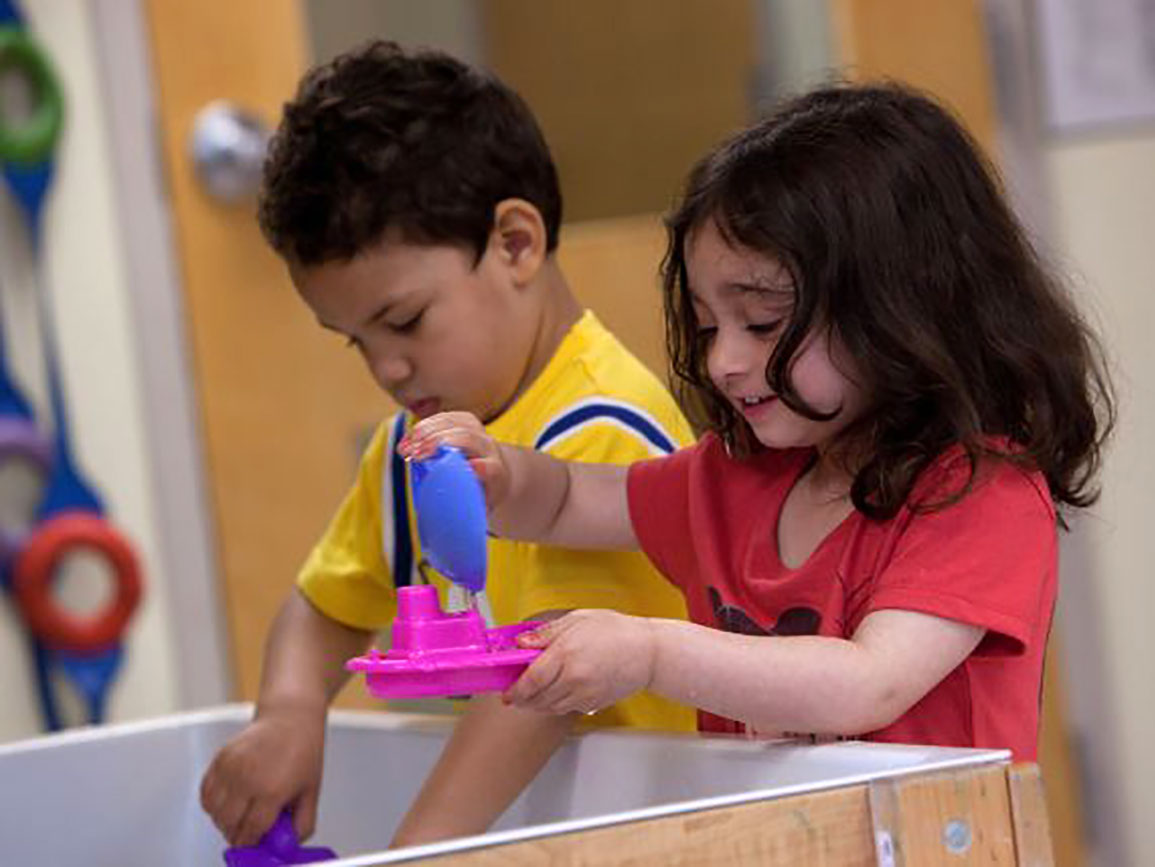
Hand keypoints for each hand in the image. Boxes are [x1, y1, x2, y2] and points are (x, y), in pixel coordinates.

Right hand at [199, 707, 324, 845]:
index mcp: (272, 790)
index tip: (255, 846)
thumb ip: (303, 823)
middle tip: (249, 830)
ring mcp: (230, 768)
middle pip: (229, 825)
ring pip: (214, 812)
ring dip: (224, 820)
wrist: (290, 717)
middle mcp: (247, 780)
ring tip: (241, 813)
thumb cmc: (303, 751)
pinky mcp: (220, 759)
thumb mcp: (311, 791)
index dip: (251, 844)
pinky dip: (213, 804)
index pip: (250, 832)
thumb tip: (289, 845)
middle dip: (238, 834)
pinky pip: (206, 793)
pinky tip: (231, 800)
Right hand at [399, 412, 510, 508]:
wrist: (498, 472)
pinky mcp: (464, 421)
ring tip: (405, 449)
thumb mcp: (479, 509)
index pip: (491, 469)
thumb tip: (443, 539)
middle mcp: (489, 448)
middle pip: (468, 439)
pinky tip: (407, 439)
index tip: (470, 468)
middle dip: (441, 443)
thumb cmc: (482, 496)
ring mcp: (477, 431)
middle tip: (416, 456)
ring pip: (454, 424)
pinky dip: (423, 427)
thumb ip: (465, 516)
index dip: (482, 468)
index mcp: (496, 474)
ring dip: (426, 433)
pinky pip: (444, 417)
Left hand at [505, 610, 656, 714]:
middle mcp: (574, 679)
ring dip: (536, 705)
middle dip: (522, 700)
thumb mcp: (577, 620)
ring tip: (531, 696)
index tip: (506, 692)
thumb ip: (546, 633)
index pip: (531, 680)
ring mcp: (584, 695)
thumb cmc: (616, 632)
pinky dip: (554, 705)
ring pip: (550, 708)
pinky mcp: (593, 704)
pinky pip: (566, 709)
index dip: (514, 690)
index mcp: (566, 654)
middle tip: (514, 695)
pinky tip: (554, 694)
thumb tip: (521, 643)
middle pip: (537, 699)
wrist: (648, 653)